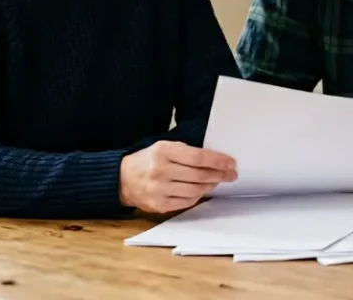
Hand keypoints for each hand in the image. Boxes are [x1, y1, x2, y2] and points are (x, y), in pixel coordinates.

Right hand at [119, 141, 236, 213]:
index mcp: (163, 152)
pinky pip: (186, 202)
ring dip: (210, 186)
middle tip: (231, 174)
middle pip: (199, 175)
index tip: (231, 163)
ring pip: (195, 190)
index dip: (218, 161)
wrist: (122, 179)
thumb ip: (186, 152)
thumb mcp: (164, 147)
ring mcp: (159, 190)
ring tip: (217, 182)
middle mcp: (160, 171)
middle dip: (220, 175)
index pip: (198, 157)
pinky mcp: (159, 205)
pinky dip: (198, 197)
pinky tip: (202, 191)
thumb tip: (215, 160)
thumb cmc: (148, 161)